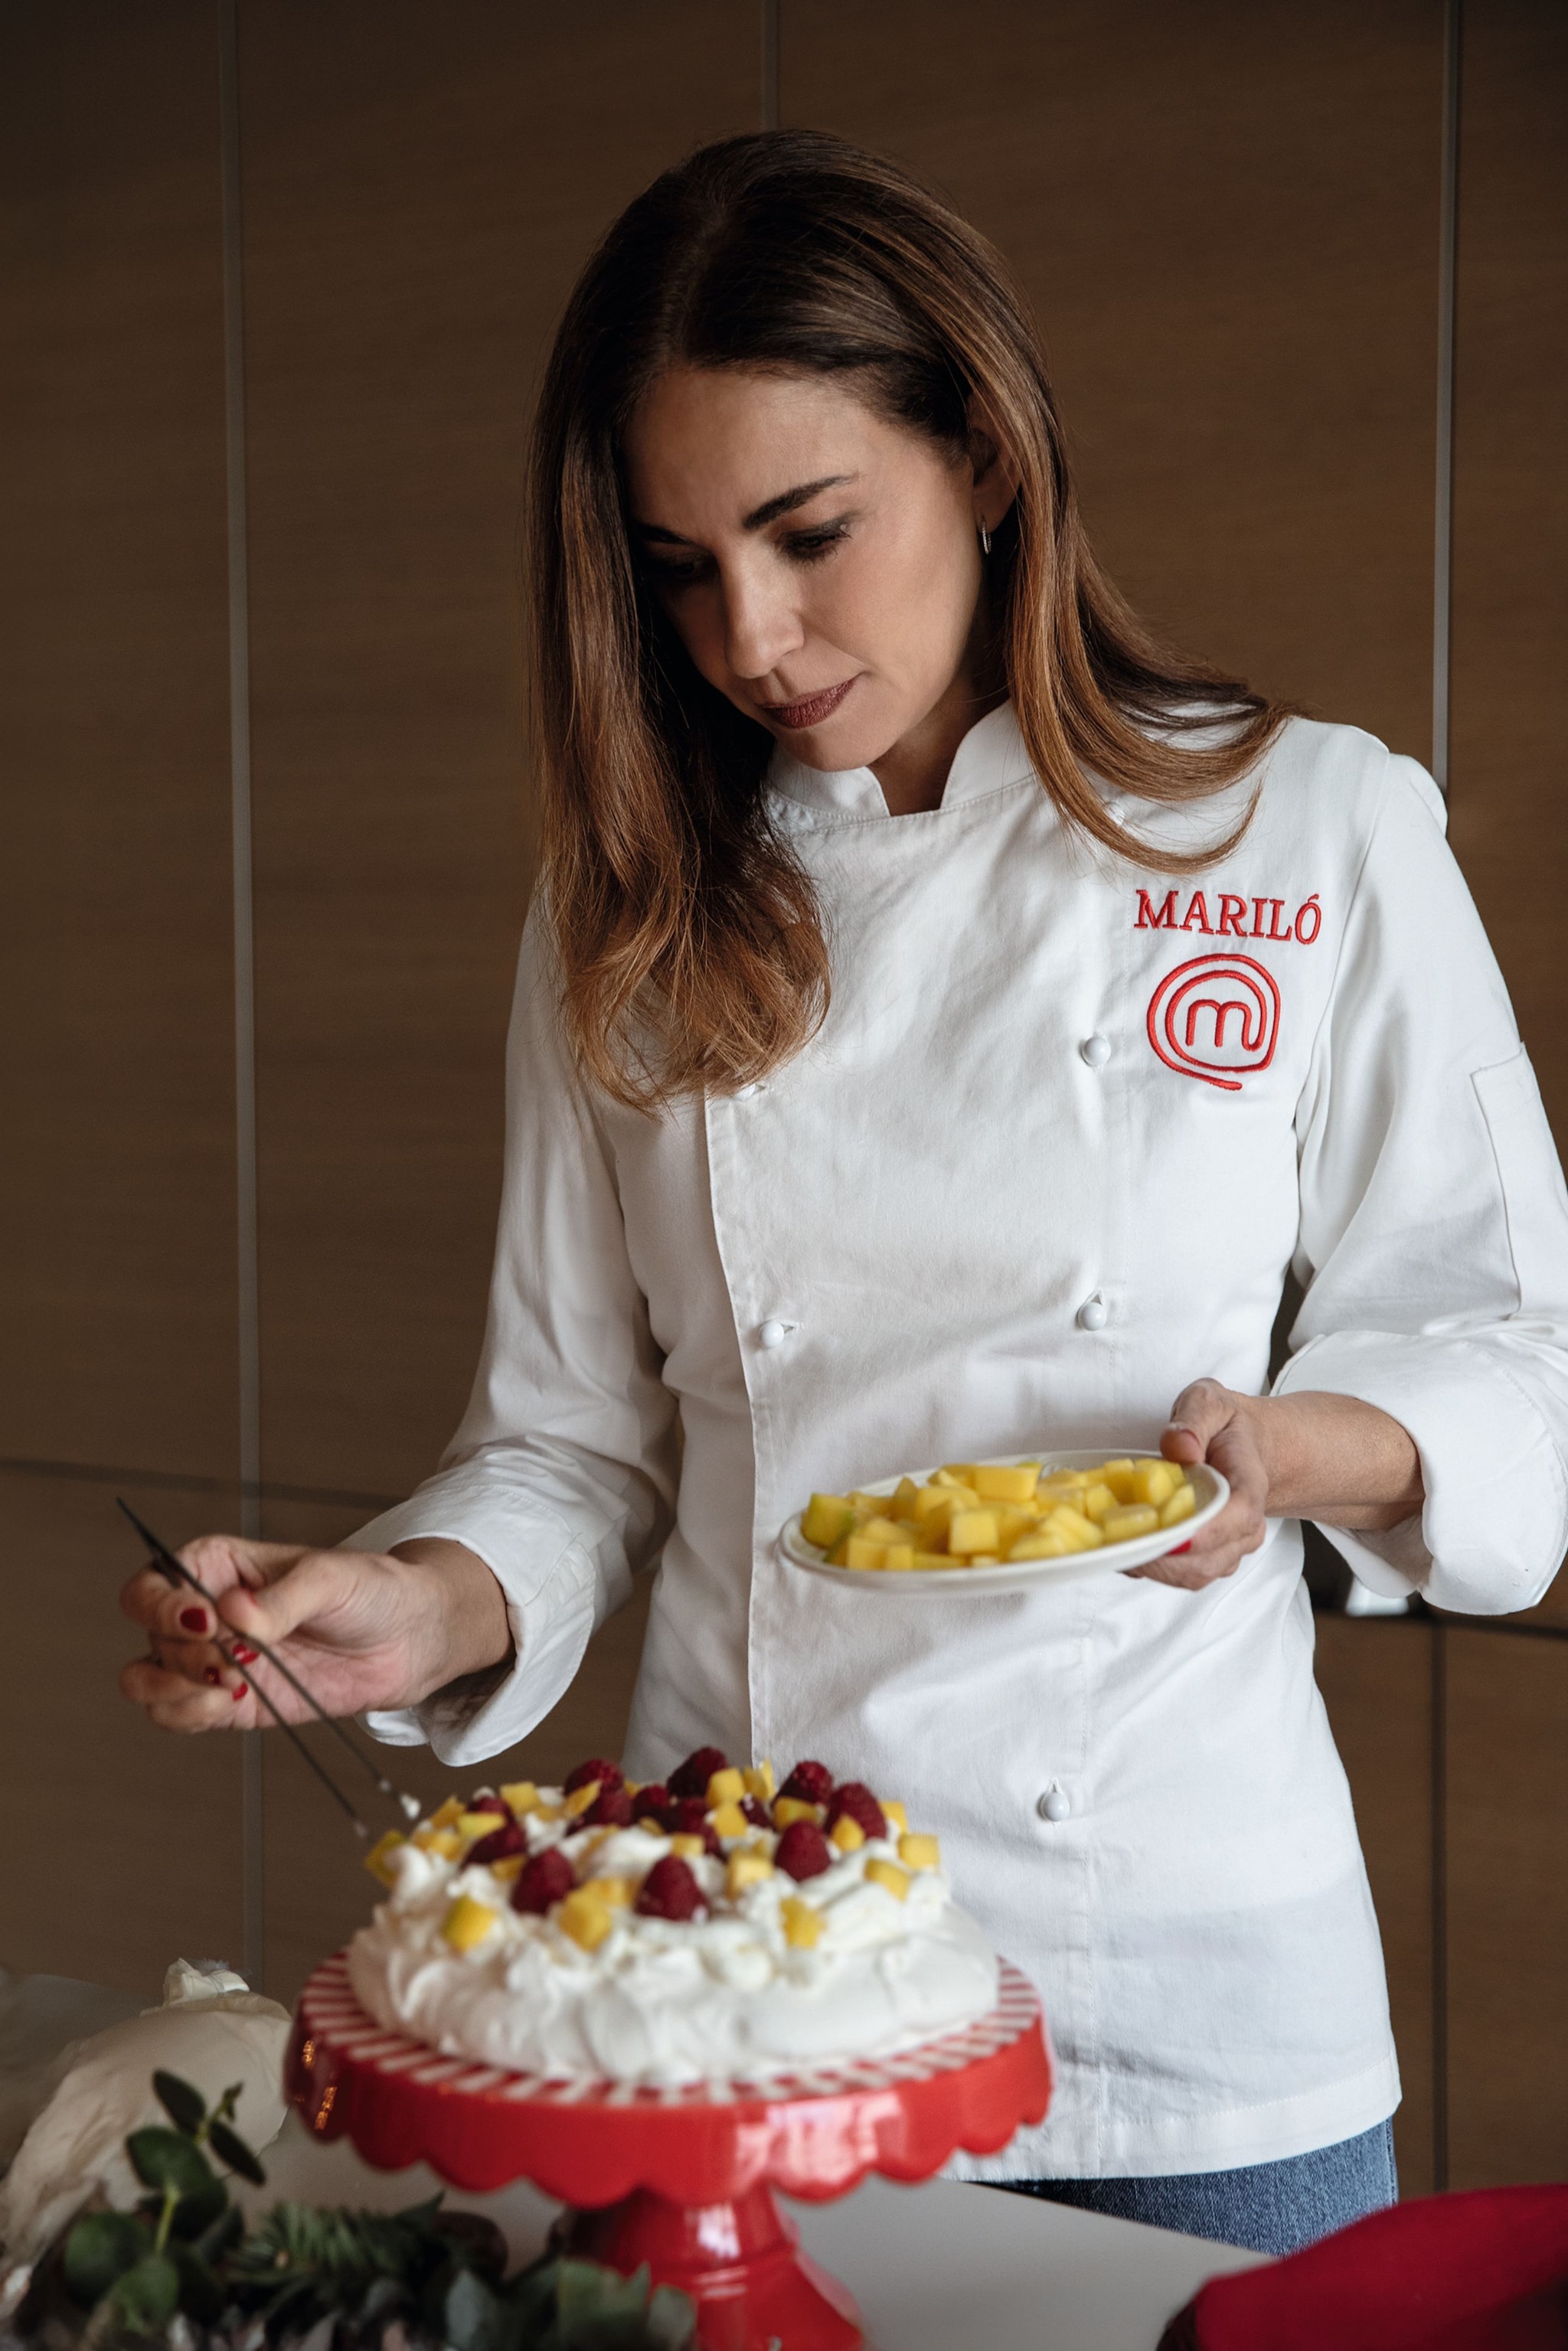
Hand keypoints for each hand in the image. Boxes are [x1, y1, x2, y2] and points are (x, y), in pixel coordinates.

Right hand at [119, 1535, 509, 1732]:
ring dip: (176, 1689)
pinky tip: (236, 1699)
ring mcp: (212, 1659)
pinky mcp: (228, 1702)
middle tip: (231, 1660)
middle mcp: (202, 1612)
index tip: (206, 1621)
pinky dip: (192, 1714)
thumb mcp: (330, 1579)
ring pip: (147, 1681)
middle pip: (149, 1637)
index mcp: (215, 1565)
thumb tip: (234, 1613)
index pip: (152, 1585)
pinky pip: (178, 1716)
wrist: (407, 1639)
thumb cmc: (370, 1589)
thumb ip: (281, 1600)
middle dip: (180, 1654)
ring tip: (233, 1683)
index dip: (161, 1606)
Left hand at [1126, 1379, 1270, 1589]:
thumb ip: (1194, 1420)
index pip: (1236, 1518)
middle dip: (1158, 1558)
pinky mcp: (1207, 1558)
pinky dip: (1148, 1564)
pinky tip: (1121, 1542)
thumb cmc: (1226, 1427)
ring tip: (1110, 1541)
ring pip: (1190, 1575)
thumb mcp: (1211, 1403)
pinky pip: (1178, 1574)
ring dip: (1148, 1565)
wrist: (1246, 1447)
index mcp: (1250, 1488)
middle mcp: (1245, 1529)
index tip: (1163, 1534)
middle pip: (1206, 1561)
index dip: (1200, 1533)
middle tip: (1112, 1539)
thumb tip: (1180, 1448)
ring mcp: (1228, 1550)